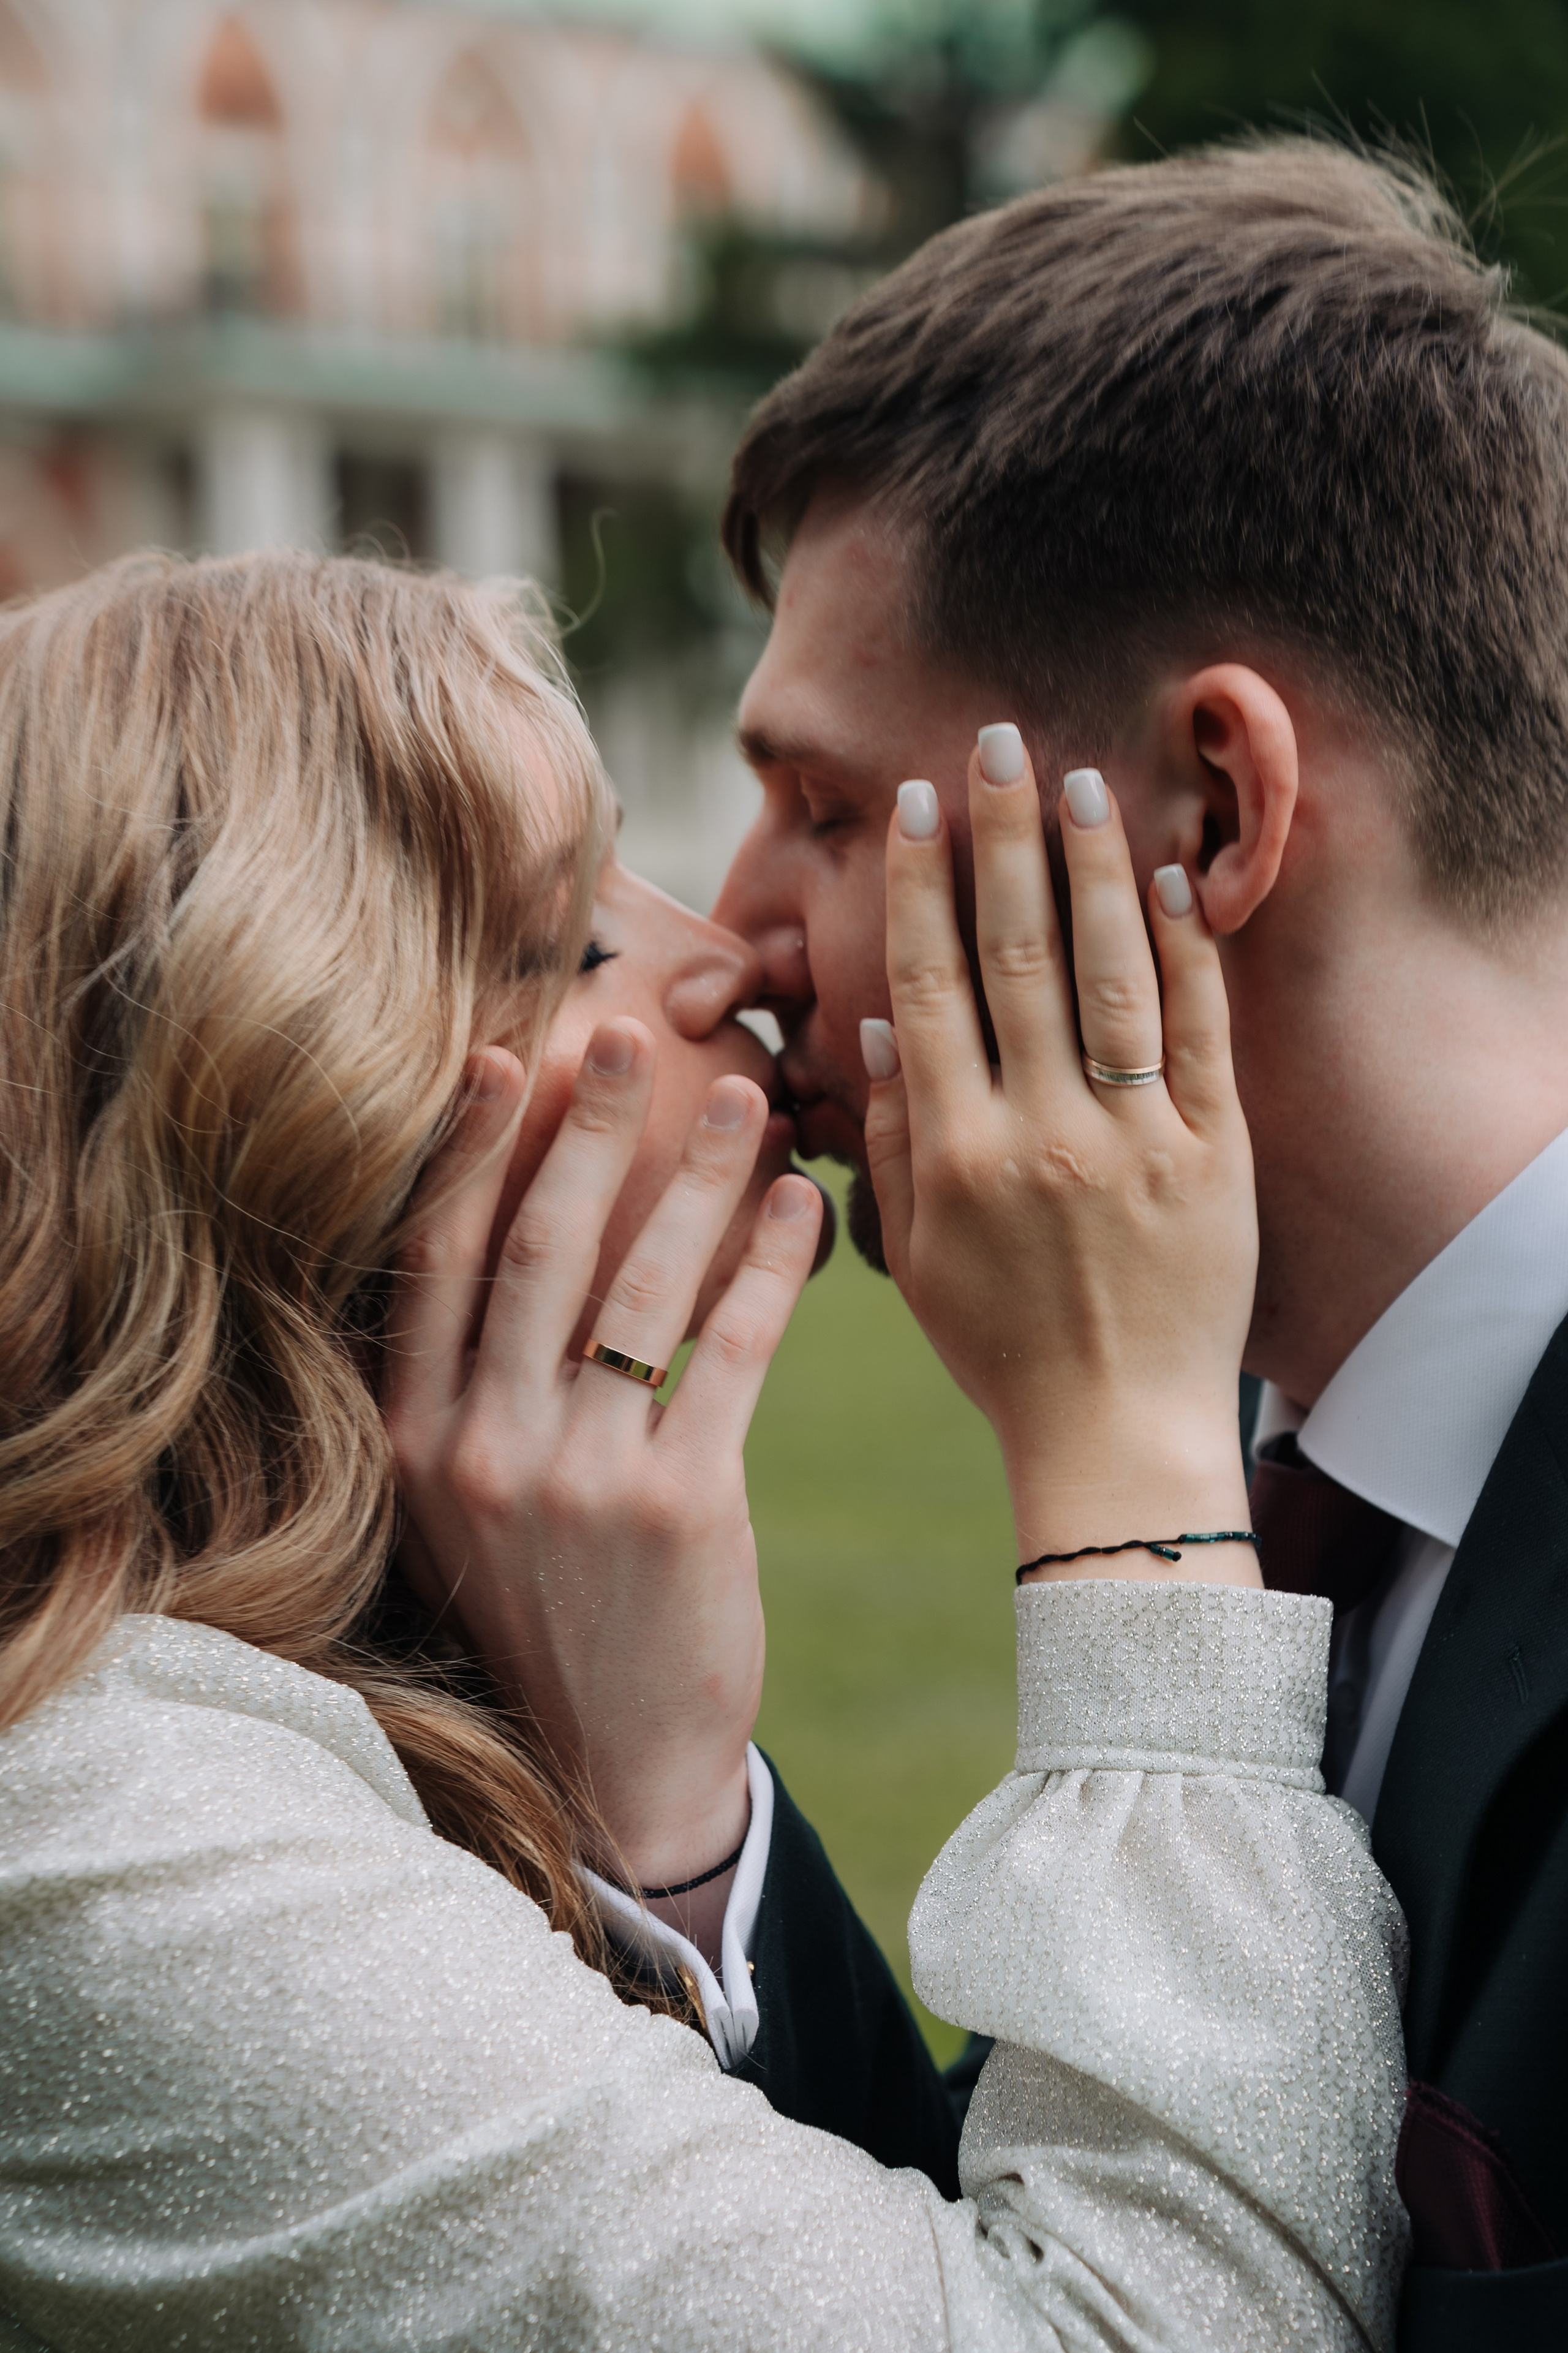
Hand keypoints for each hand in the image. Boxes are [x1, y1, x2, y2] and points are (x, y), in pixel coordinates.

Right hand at [383, 1025, 822, 1951]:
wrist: (608, 1771)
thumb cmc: (544, 1617)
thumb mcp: (468, 1507)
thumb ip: (477, 1389)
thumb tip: (527, 1236)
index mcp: (412, 1439)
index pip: (430, 1261)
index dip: (463, 1150)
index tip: (500, 1055)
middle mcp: (480, 1446)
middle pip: (535, 1247)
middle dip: (587, 1130)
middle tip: (630, 1035)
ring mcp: (576, 1477)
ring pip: (639, 1284)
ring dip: (698, 1179)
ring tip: (751, 1104)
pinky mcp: (678, 1505)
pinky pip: (729, 1351)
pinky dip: (769, 1268)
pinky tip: (804, 1211)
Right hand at [862, 736, 1257, 1582]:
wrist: (1118, 1431)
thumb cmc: (1002, 1349)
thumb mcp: (915, 1257)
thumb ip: (890, 1141)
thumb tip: (878, 1032)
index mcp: (958, 1154)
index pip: (931, 987)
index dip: (922, 886)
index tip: (920, 804)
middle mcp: (1041, 1134)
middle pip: (1015, 956)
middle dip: (1003, 838)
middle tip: (998, 743)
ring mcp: (1135, 1142)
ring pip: (1110, 976)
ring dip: (1092, 867)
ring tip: (1081, 780)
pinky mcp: (1215, 1157)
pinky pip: (1200, 1035)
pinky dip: (1188, 952)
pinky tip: (1172, 879)